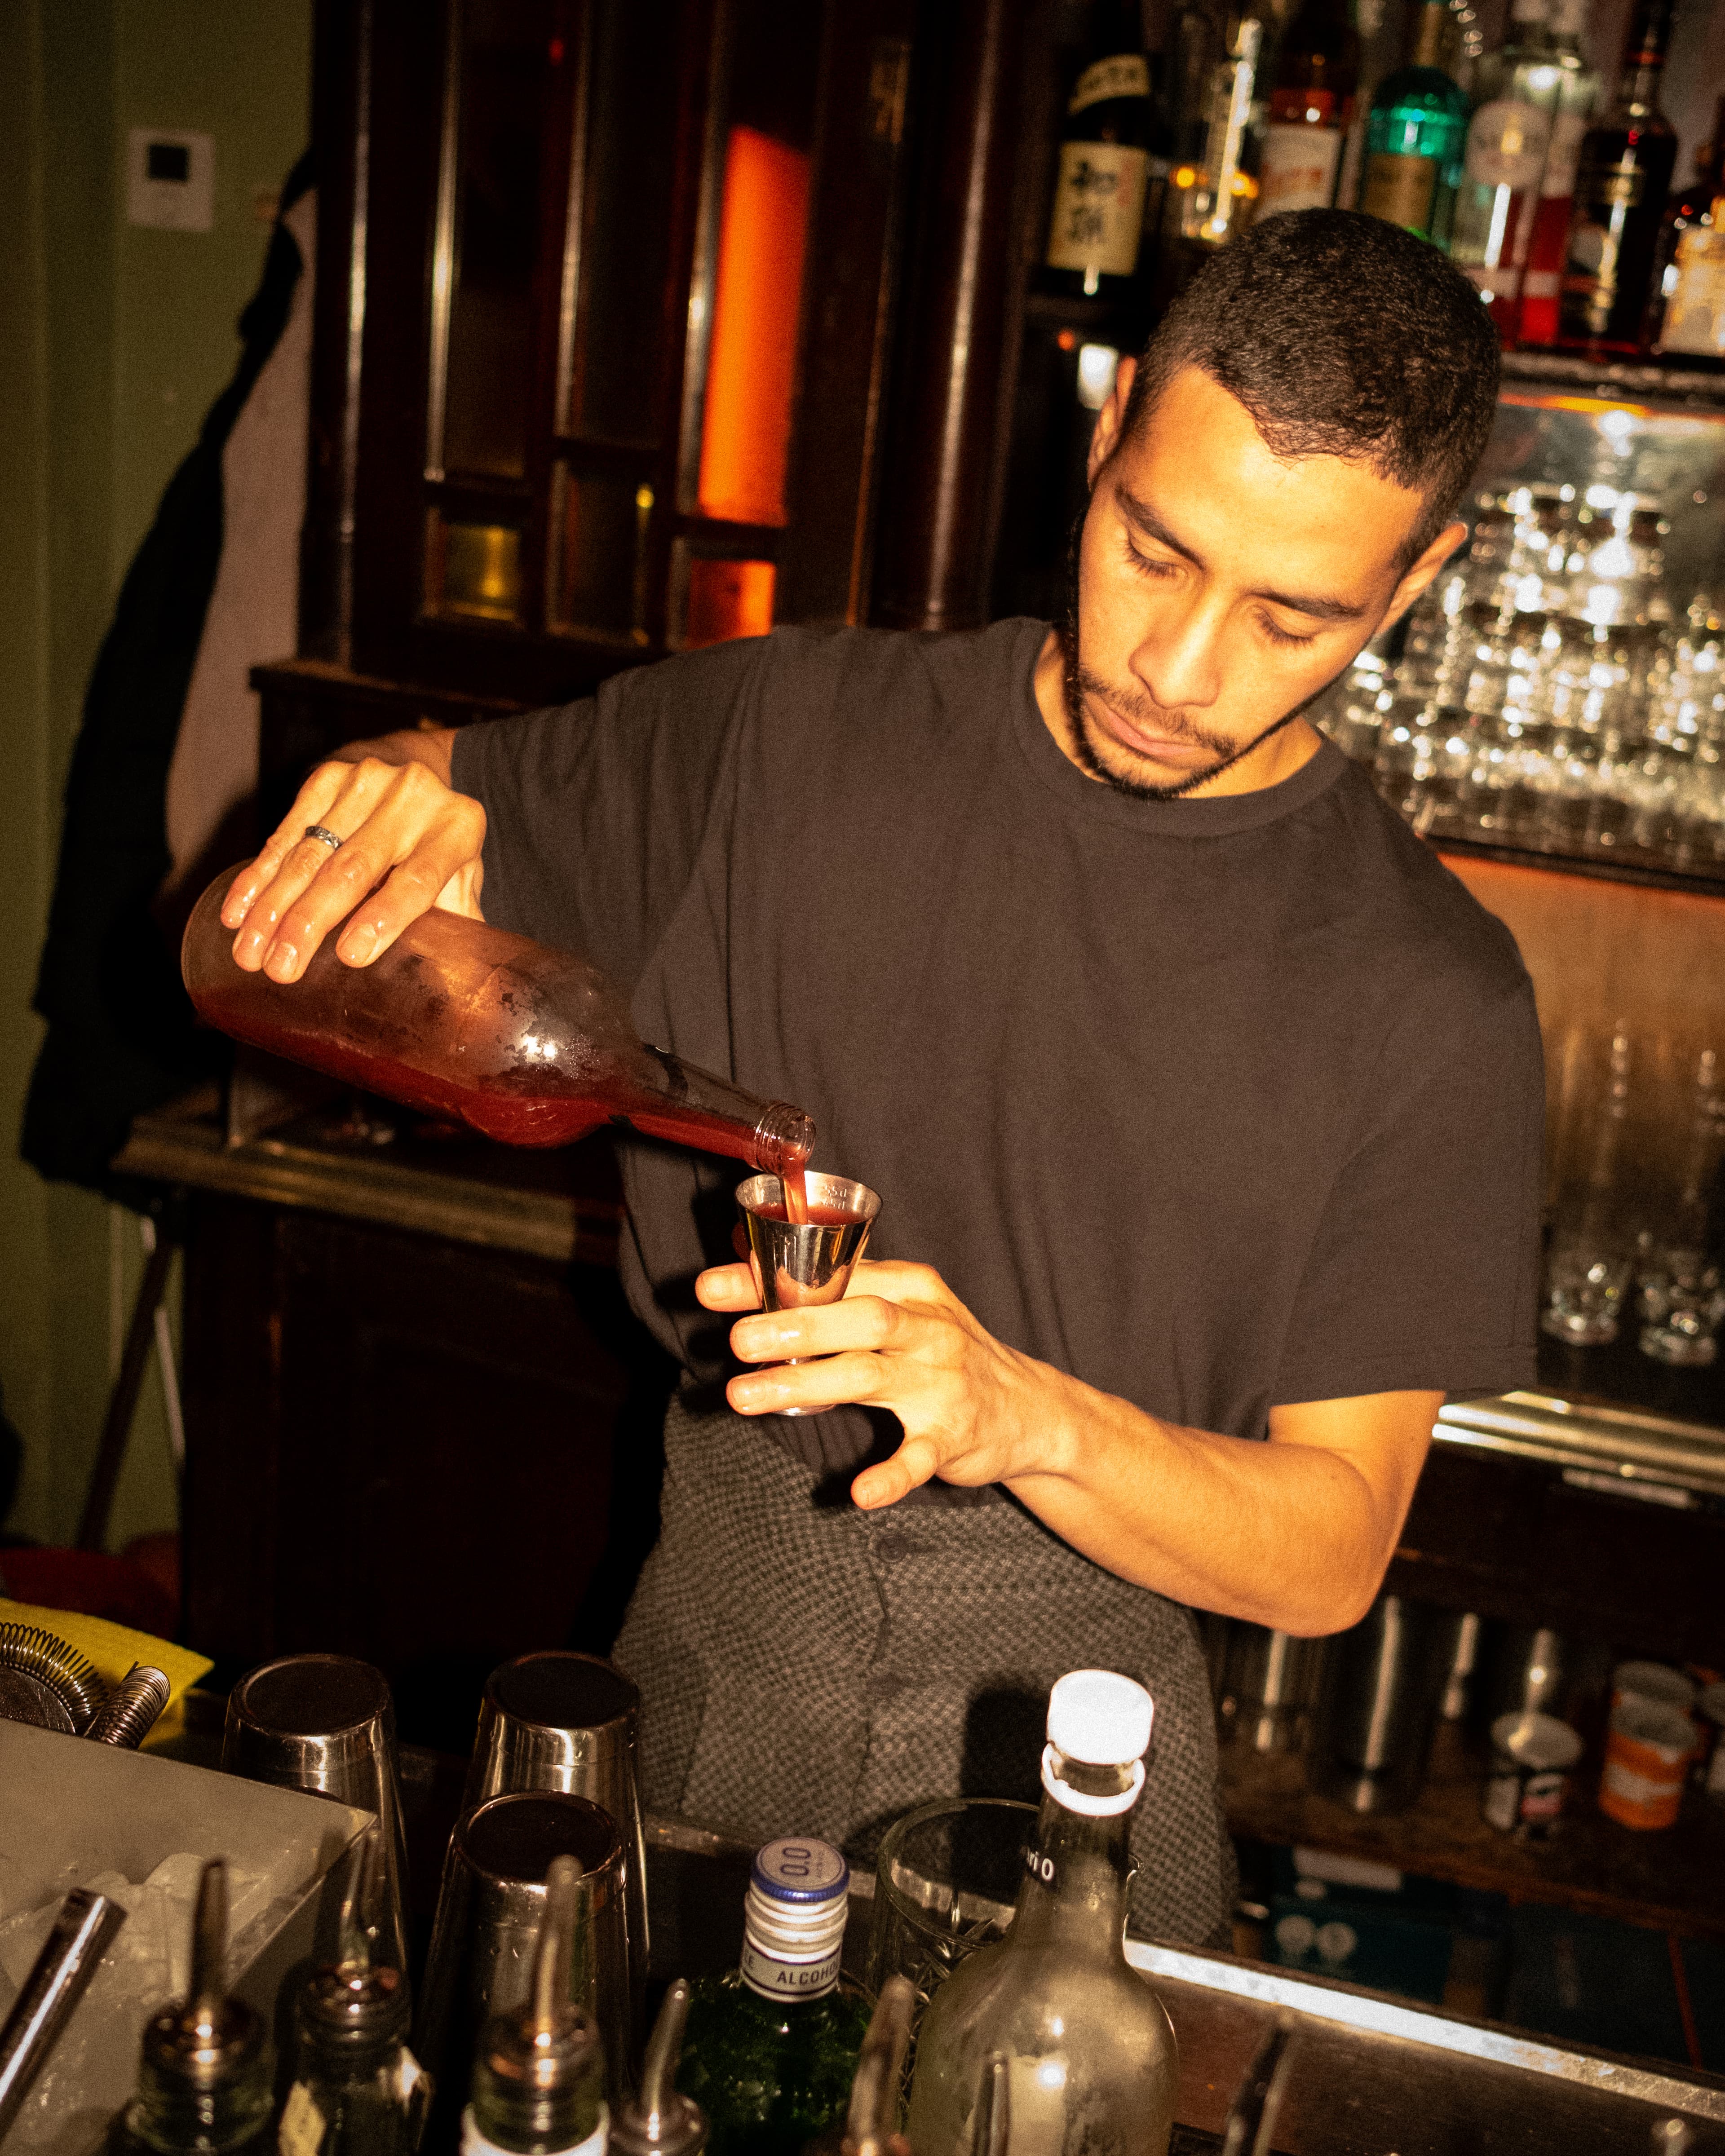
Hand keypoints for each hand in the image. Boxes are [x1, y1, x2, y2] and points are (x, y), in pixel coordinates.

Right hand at [220, 744, 482, 981]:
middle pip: (355, 867)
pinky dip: (257, 876)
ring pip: (310, 853)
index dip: (385, 916)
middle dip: (311, 922)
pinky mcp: (328, 777)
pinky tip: (237, 912)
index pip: (419, 878)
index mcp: (457, 829)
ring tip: (249, 953)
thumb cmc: (440, 852)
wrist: (419, 782)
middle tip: (281, 969)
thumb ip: (457, 931)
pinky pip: (284, 833)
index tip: (351, 956)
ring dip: (273, 907)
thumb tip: (449, 998)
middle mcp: (413, 797)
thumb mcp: (462, 884)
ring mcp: (367, 781)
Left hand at [696, 1258, 1064, 1508]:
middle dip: (795, 1326)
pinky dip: (891, 1475)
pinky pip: (919, 1457)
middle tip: (735, 1338)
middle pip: (860, 1318)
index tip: (711, 1287)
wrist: (1030, 1410)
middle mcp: (930, 1329)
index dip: (772, 1280)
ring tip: (743, 1395)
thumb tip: (748, 1260)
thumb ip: (839, 1291)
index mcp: (911, 1288)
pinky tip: (860, 1492)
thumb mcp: (905, 1308)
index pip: (837, 1275)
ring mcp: (943, 1383)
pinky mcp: (955, 1437)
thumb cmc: (944, 1353)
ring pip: (871, 1377)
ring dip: (806, 1385)